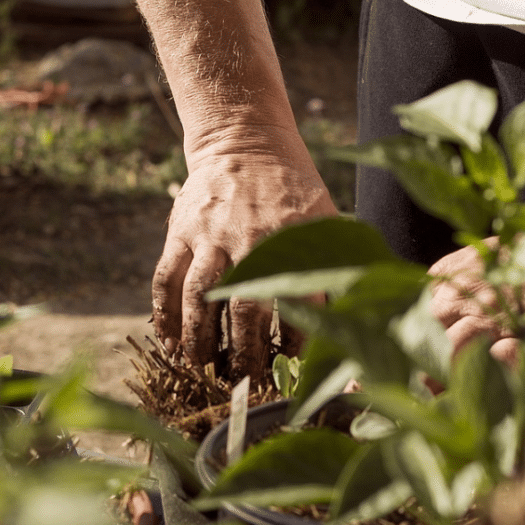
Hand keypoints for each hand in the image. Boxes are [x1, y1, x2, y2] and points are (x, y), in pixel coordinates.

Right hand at [152, 147, 337, 376]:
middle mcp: (249, 240)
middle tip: (243, 382)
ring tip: (202, 370)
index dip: (295, 342)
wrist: (245, 141)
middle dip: (243, 353)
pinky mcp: (180, 231)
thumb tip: (360, 308)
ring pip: (198, 298)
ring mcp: (210, 236)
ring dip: (199, 340)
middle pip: (243, 308)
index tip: (291, 368)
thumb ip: (335, 261)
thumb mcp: (324, 216)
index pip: (298, 302)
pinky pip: (166, 279)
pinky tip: (168, 343)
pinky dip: (163, 315)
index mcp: (292, 239)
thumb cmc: (293, 188)